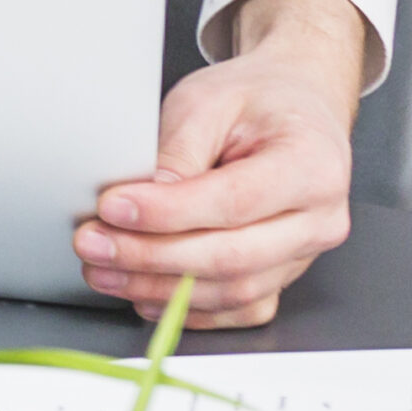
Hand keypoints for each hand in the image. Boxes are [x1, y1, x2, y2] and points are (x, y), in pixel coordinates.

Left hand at [75, 0, 364, 326]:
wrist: (293, 108)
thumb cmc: (255, 100)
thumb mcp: (210, 100)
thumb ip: (181, 148)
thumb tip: (144, 195)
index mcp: (311, 167)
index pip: (233, 202)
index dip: (168, 212)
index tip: (112, 207)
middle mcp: (318, 220)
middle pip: (232, 257)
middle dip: (152, 256)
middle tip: (93, 244)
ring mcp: (305, 255)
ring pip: (233, 290)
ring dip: (162, 288)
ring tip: (105, 270)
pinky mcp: (284, 274)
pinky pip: (242, 307)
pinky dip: (192, 310)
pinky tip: (146, 295)